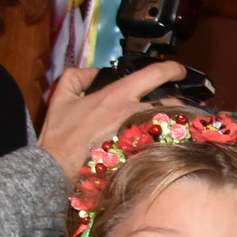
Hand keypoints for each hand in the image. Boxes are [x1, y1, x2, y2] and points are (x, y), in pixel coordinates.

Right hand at [38, 61, 186, 178]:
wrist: (57, 167)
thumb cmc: (60, 136)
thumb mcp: (61, 98)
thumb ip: (76, 78)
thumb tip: (94, 72)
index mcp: (116, 96)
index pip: (154, 74)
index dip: (172, 69)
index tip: (178, 71)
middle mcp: (133, 113)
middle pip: (171, 103)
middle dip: (179, 101)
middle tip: (178, 104)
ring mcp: (140, 136)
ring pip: (171, 125)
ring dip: (176, 122)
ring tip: (173, 125)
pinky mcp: (142, 156)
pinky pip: (164, 146)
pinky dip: (170, 142)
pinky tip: (170, 144)